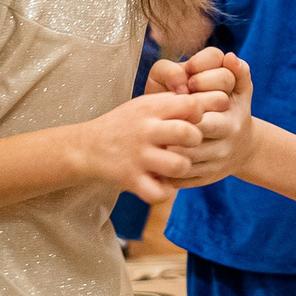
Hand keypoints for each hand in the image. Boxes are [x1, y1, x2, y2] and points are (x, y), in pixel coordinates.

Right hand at [78, 93, 213, 202]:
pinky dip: (165, 191)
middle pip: (188, 133)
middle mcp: (145, 130)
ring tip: (175, 165)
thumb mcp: (144, 105)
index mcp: (151, 108)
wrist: (88, 146)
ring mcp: (138, 156)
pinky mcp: (131, 179)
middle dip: (195, 140)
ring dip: (182, 167)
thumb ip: (172, 103)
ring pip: (179, 165)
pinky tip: (163, 183)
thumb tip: (207, 103)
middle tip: (188, 144)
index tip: (192, 120)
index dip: (199, 113)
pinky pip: (160, 192)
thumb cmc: (126, 125)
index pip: (191, 105)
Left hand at [151, 49, 254, 183]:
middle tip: (153, 122)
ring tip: (148, 138)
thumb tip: (231, 56)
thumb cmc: (235, 110)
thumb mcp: (242, 90)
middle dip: (169, 130)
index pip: (198, 115)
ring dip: (161, 151)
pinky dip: (163, 170)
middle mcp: (225, 147)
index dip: (179, 107)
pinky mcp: (204, 181)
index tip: (170, 100)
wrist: (245, 149)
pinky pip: (178, 179)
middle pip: (187, 140)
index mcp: (231, 122)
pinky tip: (153, 159)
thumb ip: (238, 72)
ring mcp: (215, 166)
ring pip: (180, 162)